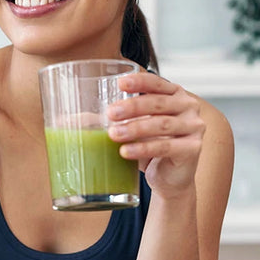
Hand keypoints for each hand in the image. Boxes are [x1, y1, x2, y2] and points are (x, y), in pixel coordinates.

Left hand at [106, 72, 205, 196]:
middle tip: (110, 113)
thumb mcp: (130, 128)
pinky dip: (143, 149)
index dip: (140, 81)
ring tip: (113, 134)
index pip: (157, 82)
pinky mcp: (193, 149)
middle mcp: (188, 107)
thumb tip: (64, 121)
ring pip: (162, 125)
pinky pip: (167, 146)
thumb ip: (106, 120)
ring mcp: (194, 127)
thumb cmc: (148, 147)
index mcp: (174, 94)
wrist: (169, 178)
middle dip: (133, 107)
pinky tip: (125, 152)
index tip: (120, 83)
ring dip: (135, 129)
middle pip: (158, 103)